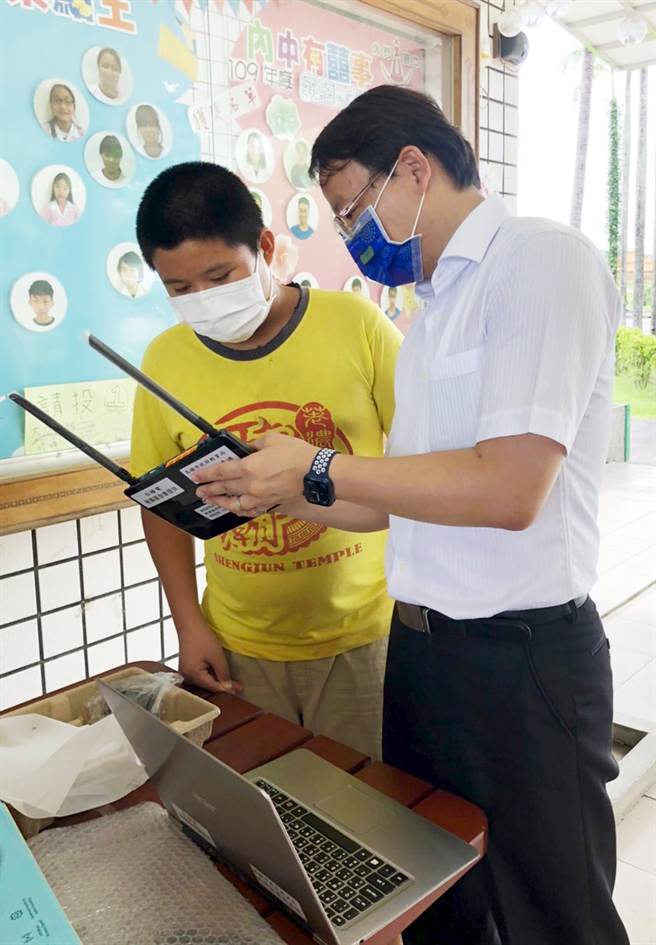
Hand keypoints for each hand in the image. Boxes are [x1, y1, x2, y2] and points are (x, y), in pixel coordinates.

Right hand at [178, 619, 241, 693]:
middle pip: (207, 685)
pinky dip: (210, 675)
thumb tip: (228, 687)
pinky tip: (219, 674)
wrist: (190, 624)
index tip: (239, 690)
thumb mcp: (216, 656)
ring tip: (231, 682)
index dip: (226, 688)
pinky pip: (200, 675)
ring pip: (204, 681)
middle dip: (222, 685)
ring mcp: (185, 672)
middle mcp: (186, 676)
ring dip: (216, 681)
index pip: (212, 686)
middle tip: (237, 686)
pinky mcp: (187, 667)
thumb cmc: (202, 638)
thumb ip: (223, 673)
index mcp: (192, 675)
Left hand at [193, 432, 317, 514]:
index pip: (221, 471)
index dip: (206, 473)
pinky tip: (234, 508)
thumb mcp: (273, 439)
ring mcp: (260, 498)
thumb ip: (255, 444)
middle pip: (224, 488)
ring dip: (220, 502)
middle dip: (209, 489)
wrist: (316, 474)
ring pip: (234, 503)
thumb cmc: (297, 454)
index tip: (196, 476)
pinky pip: (249, 510)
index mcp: (249, 467)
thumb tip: (248, 448)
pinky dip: (239, 510)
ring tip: (210, 501)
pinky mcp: (270, 504)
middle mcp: (250, 485)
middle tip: (199, 490)